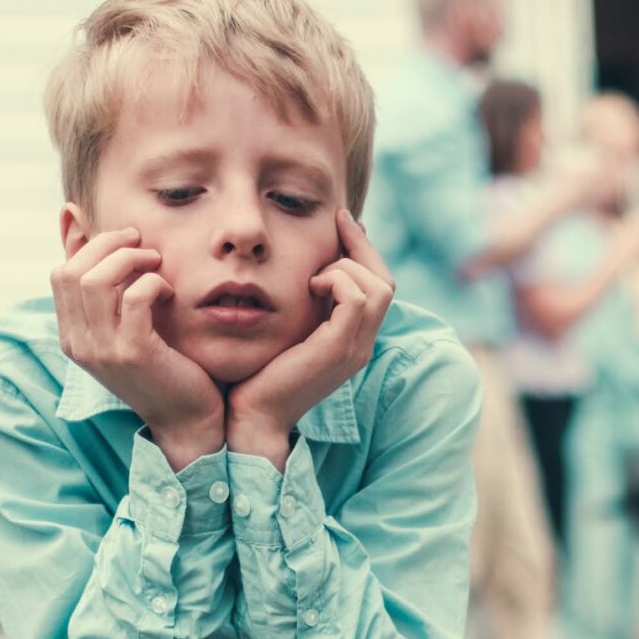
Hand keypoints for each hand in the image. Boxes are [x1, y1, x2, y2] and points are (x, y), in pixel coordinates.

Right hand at [49, 223, 222, 463]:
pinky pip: (135, 297)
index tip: (123, 240)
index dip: (89, 246)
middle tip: (139, 241)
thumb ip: (109, 295)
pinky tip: (169, 292)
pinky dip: (153, 283)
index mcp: (72, 337)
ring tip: (155, 260)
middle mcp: (79, 344)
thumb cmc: (162, 369)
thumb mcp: (124, 330)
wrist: (186, 421)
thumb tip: (88, 237)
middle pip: (71, 272)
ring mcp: (103, 350)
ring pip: (96, 280)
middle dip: (107, 245)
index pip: (60, 275)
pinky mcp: (133, 353)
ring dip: (129, 259)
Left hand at [225, 209, 395, 464]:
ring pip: (377, 286)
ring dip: (345, 266)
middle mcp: (362, 343)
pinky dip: (337, 280)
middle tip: (336, 222)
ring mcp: (355, 348)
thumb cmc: (259, 375)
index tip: (342, 221)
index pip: (380, 286)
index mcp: (353, 339)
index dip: (364, 250)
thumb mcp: (287, 331)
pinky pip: (356, 298)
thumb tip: (303, 268)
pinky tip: (309, 284)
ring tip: (314, 273)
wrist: (253, 416)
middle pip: (385, 281)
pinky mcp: (339, 348)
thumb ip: (303, 305)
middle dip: (361, 246)